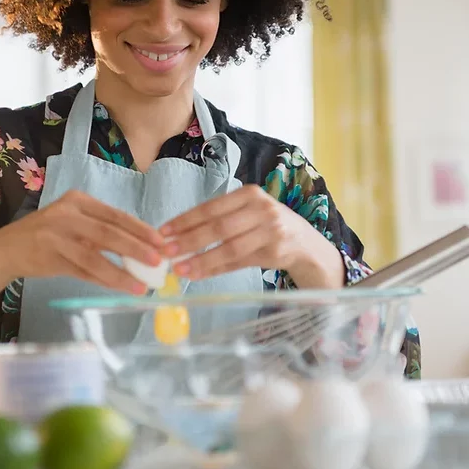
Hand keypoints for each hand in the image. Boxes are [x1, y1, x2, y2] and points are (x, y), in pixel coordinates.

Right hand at [0, 190, 163, 304]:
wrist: (6, 249)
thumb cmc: (48, 235)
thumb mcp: (74, 223)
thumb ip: (102, 231)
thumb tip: (142, 248)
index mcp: (78, 200)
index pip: (116, 215)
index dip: (141, 229)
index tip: (162, 242)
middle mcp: (67, 214)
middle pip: (109, 233)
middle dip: (137, 249)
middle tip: (158, 262)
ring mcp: (56, 235)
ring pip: (96, 255)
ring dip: (122, 272)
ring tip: (143, 284)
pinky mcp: (49, 257)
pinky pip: (83, 271)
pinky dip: (105, 280)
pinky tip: (121, 288)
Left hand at [160, 185, 344, 288]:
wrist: (305, 243)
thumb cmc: (266, 226)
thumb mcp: (246, 215)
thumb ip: (217, 223)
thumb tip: (177, 239)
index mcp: (248, 194)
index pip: (211, 207)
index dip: (185, 220)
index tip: (163, 231)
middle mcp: (261, 209)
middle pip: (218, 227)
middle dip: (188, 240)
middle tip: (166, 252)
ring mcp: (271, 230)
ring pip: (229, 247)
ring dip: (201, 260)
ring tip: (179, 269)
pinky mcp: (275, 251)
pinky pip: (239, 262)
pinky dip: (216, 269)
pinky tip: (198, 274)